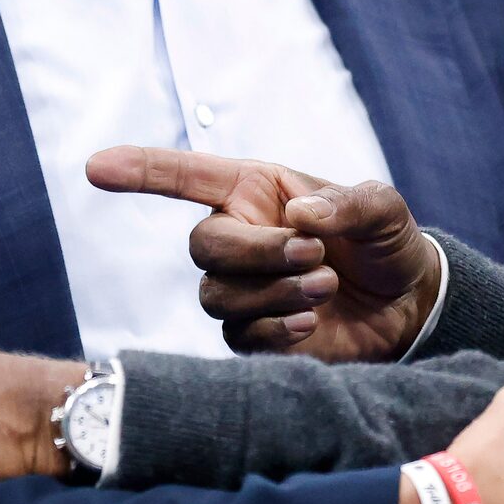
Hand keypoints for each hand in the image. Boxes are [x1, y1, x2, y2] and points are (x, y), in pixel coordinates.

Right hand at [86, 146, 440, 363]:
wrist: (408, 305)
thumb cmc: (386, 244)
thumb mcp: (383, 209)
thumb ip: (352, 203)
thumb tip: (303, 215)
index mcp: (256, 192)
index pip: (185, 177)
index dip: (140, 170)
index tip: (96, 166)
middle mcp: (239, 237)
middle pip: (202, 246)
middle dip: (256, 253)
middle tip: (314, 255)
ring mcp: (241, 289)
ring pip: (216, 296)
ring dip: (272, 292)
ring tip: (325, 287)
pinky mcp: (253, 335)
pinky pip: (237, 336)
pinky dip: (274, 328)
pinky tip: (311, 322)